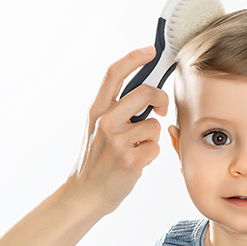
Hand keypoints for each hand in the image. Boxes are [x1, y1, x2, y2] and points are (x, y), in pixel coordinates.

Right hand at [68, 46, 168, 214]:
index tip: (150, 50)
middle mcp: (105, 121)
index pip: (114, 74)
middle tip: (160, 111)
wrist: (85, 194)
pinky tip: (137, 163)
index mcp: (96, 111)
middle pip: (145, 92)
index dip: (134, 58)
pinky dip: (151, 155)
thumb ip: (116, 111)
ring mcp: (117, 140)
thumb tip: (147, 95)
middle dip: (161, 99)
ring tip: (136, 150)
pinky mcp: (130, 159)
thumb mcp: (96, 130)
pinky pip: (156, 147)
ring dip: (152, 138)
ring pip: (154, 125)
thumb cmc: (97, 161)